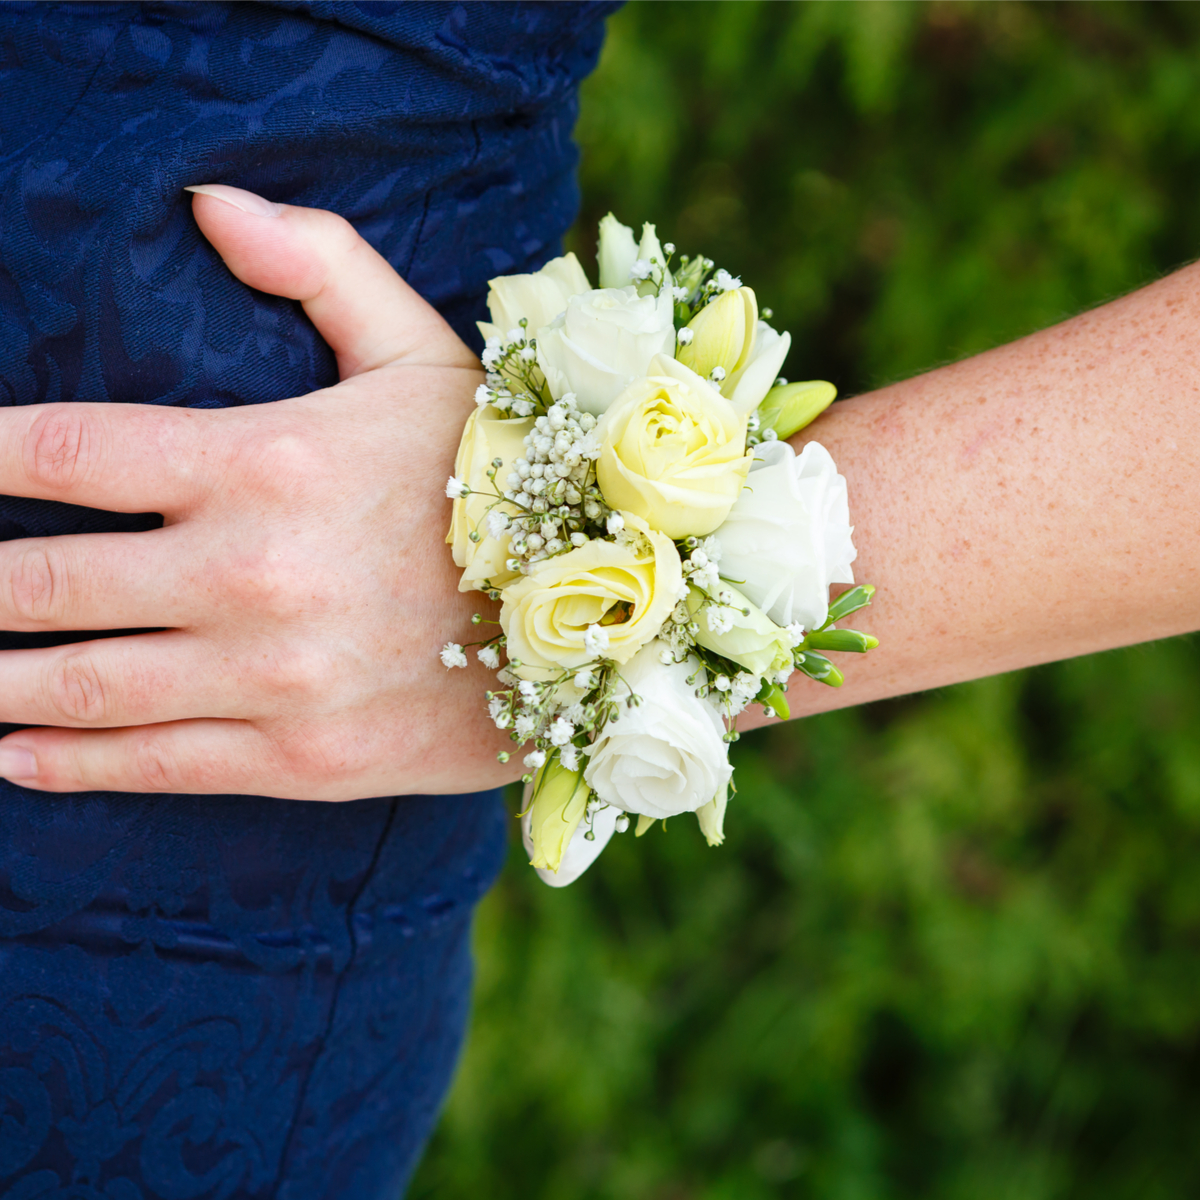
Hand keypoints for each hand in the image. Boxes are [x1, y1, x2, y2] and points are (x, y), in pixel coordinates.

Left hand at [0, 186, 517, 798]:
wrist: (603, 627)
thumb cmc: (502, 481)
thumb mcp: (425, 355)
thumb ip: (320, 265)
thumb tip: (208, 202)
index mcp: (266, 462)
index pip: (62, 451)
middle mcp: (250, 575)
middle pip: (38, 579)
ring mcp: (270, 680)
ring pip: (75, 685)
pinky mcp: (299, 762)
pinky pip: (148, 765)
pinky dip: (61, 762)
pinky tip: (12, 751)